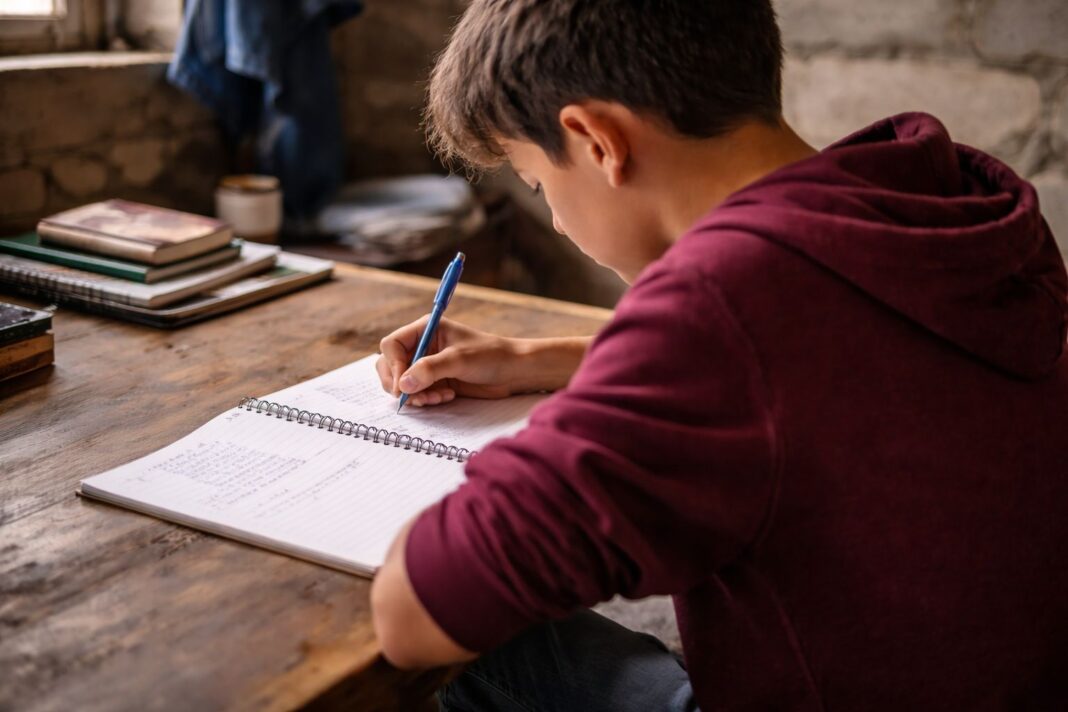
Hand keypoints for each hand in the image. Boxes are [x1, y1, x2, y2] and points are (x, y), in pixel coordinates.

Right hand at [376, 316, 590, 406]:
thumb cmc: (491, 356)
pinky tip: (445, 397)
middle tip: (415, 398)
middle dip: (400, 384)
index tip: (404, 385)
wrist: (514, 371)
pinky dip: (425, 399)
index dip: (394, 365)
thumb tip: (403, 385)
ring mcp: (428, 364)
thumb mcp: (458, 360)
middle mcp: (423, 345)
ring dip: (414, 394)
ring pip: (402, 382)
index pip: (392, 345)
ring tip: (436, 398)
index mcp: (426, 329)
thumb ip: (429, 370)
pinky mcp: (435, 381)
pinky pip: (417, 393)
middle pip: (390, 365)